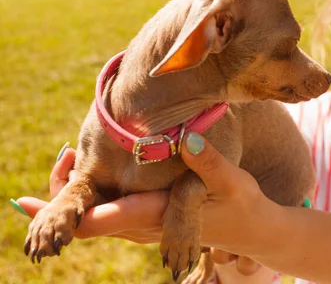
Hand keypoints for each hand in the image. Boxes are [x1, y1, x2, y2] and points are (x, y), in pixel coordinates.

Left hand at [14, 137, 266, 273]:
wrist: (254, 231)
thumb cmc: (243, 206)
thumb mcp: (231, 181)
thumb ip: (208, 162)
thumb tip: (187, 139)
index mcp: (158, 215)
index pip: (102, 220)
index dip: (65, 214)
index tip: (35, 200)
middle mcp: (145, 226)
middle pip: (89, 223)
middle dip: (61, 199)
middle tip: (60, 156)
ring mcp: (146, 227)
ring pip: (97, 220)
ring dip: (74, 198)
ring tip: (67, 157)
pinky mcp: (150, 221)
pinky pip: (111, 215)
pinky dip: (93, 198)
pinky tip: (89, 173)